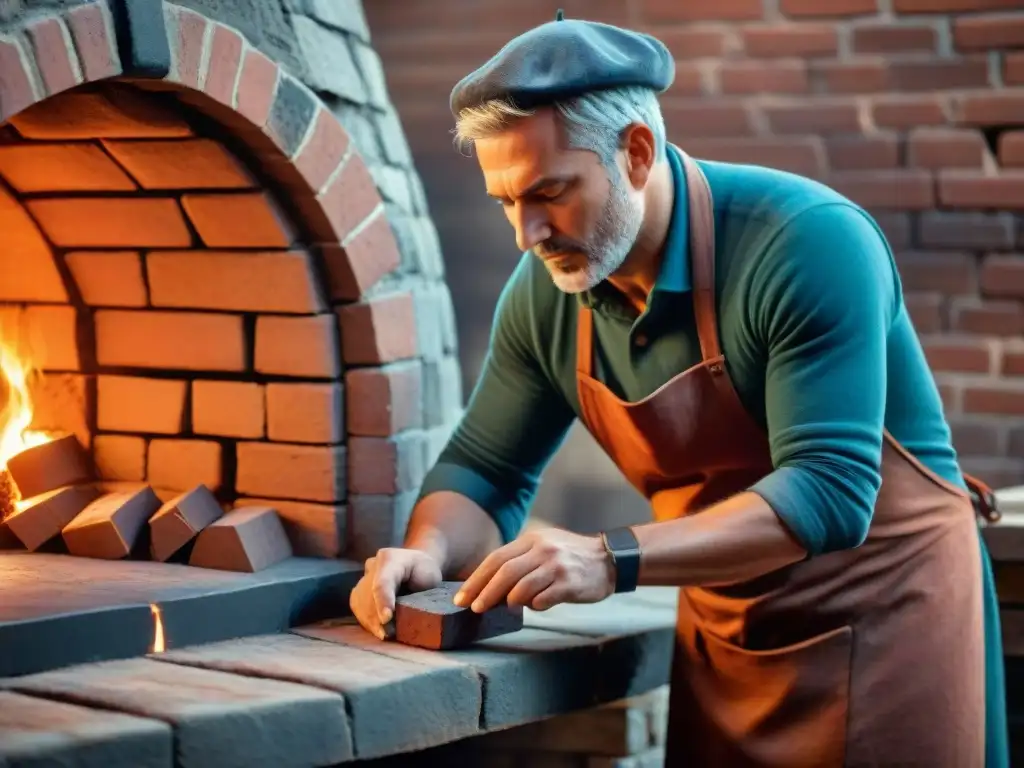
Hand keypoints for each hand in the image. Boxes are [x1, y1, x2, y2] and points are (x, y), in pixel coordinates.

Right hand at [349, 547, 442, 639]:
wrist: (416, 565)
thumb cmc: (425, 573)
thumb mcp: (429, 577)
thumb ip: (418, 591)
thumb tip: (410, 612)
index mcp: (391, 558)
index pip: (382, 582)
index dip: (383, 600)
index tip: (386, 619)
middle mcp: (373, 564)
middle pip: (367, 594)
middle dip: (376, 617)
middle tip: (389, 634)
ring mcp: (364, 575)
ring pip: (359, 601)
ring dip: (370, 621)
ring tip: (384, 634)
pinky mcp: (359, 588)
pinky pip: (357, 606)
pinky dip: (366, 620)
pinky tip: (376, 629)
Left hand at [453, 527, 614, 612]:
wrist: (610, 559)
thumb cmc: (570, 558)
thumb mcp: (543, 548)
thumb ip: (519, 562)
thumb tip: (487, 587)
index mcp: (531, 540)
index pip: (496, 559)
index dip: (476, 579)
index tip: (461, 597)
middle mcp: (543, 550)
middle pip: (505, 572)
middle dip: (485, 593)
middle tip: (474, 608)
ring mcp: (556, 566)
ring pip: (522, 587)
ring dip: (509, 601)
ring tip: (506, 608)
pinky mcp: (570, 583)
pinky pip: (544, 599)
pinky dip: (534, 606)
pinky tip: (536, 606)